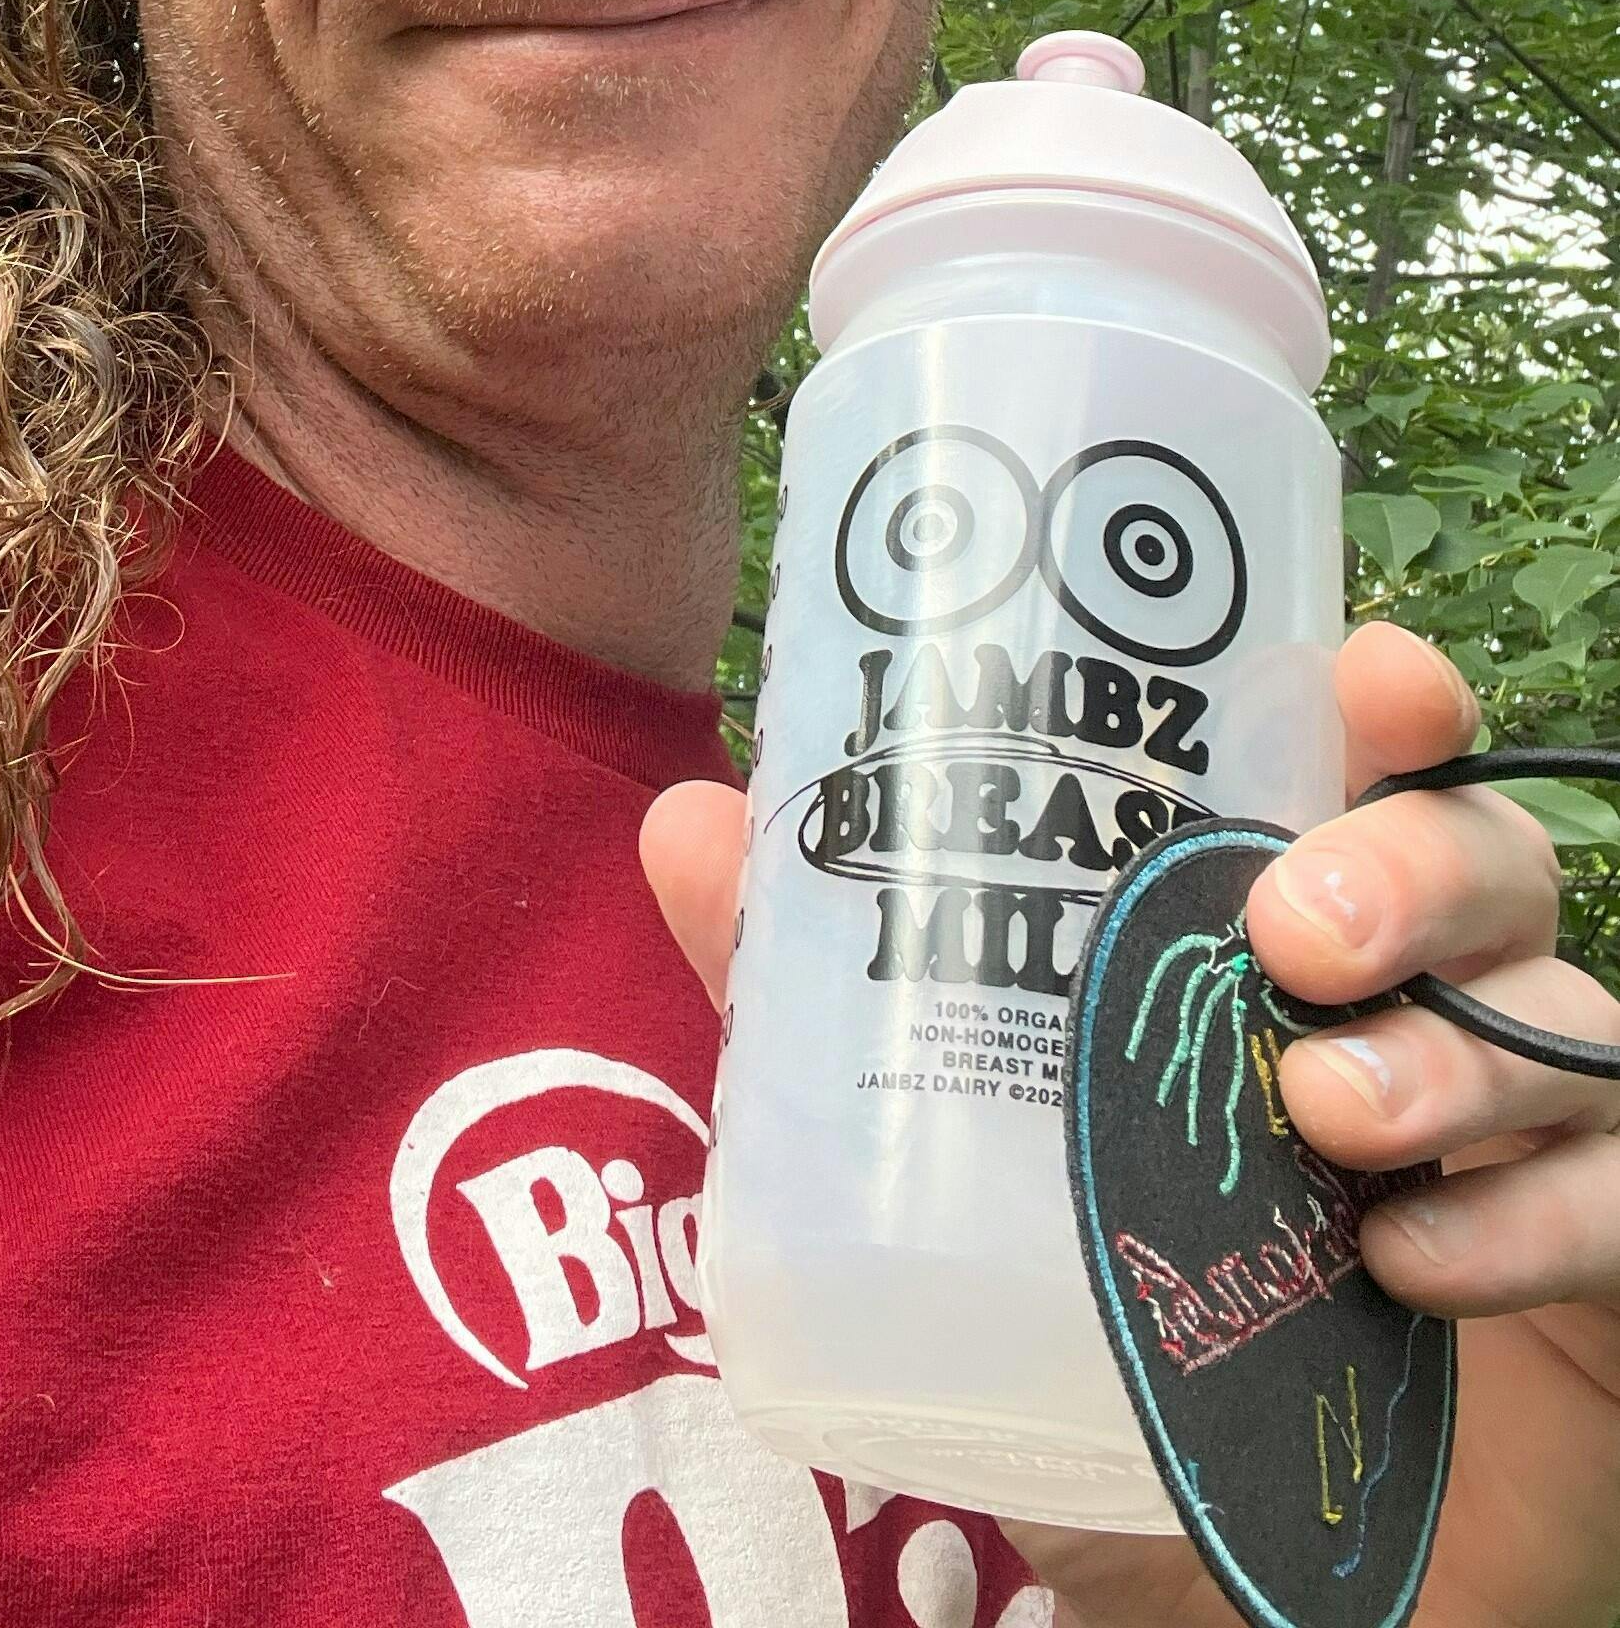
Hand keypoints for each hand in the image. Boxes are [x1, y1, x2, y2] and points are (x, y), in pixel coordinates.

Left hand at [641, 621, 1619, 1627]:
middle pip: (1488, 862)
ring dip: (1455, 1049)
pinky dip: (1525, 1225)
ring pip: (1566, 1017)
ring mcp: (1519, 1144)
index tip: (1372, 681)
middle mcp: (1416, 1011)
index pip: (1366, 772)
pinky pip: (1618, 1202)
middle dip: (1417, 860)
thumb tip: (691, 823)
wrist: (1212, 1599)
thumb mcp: (936, 1167)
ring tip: (1325, 1116)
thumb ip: (821, 1008)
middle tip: (1292, 930)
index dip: (1387, 703)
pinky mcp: (1595, 1283)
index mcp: (1275, 939)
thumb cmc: (1096, 1343)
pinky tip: (1408, 1271)